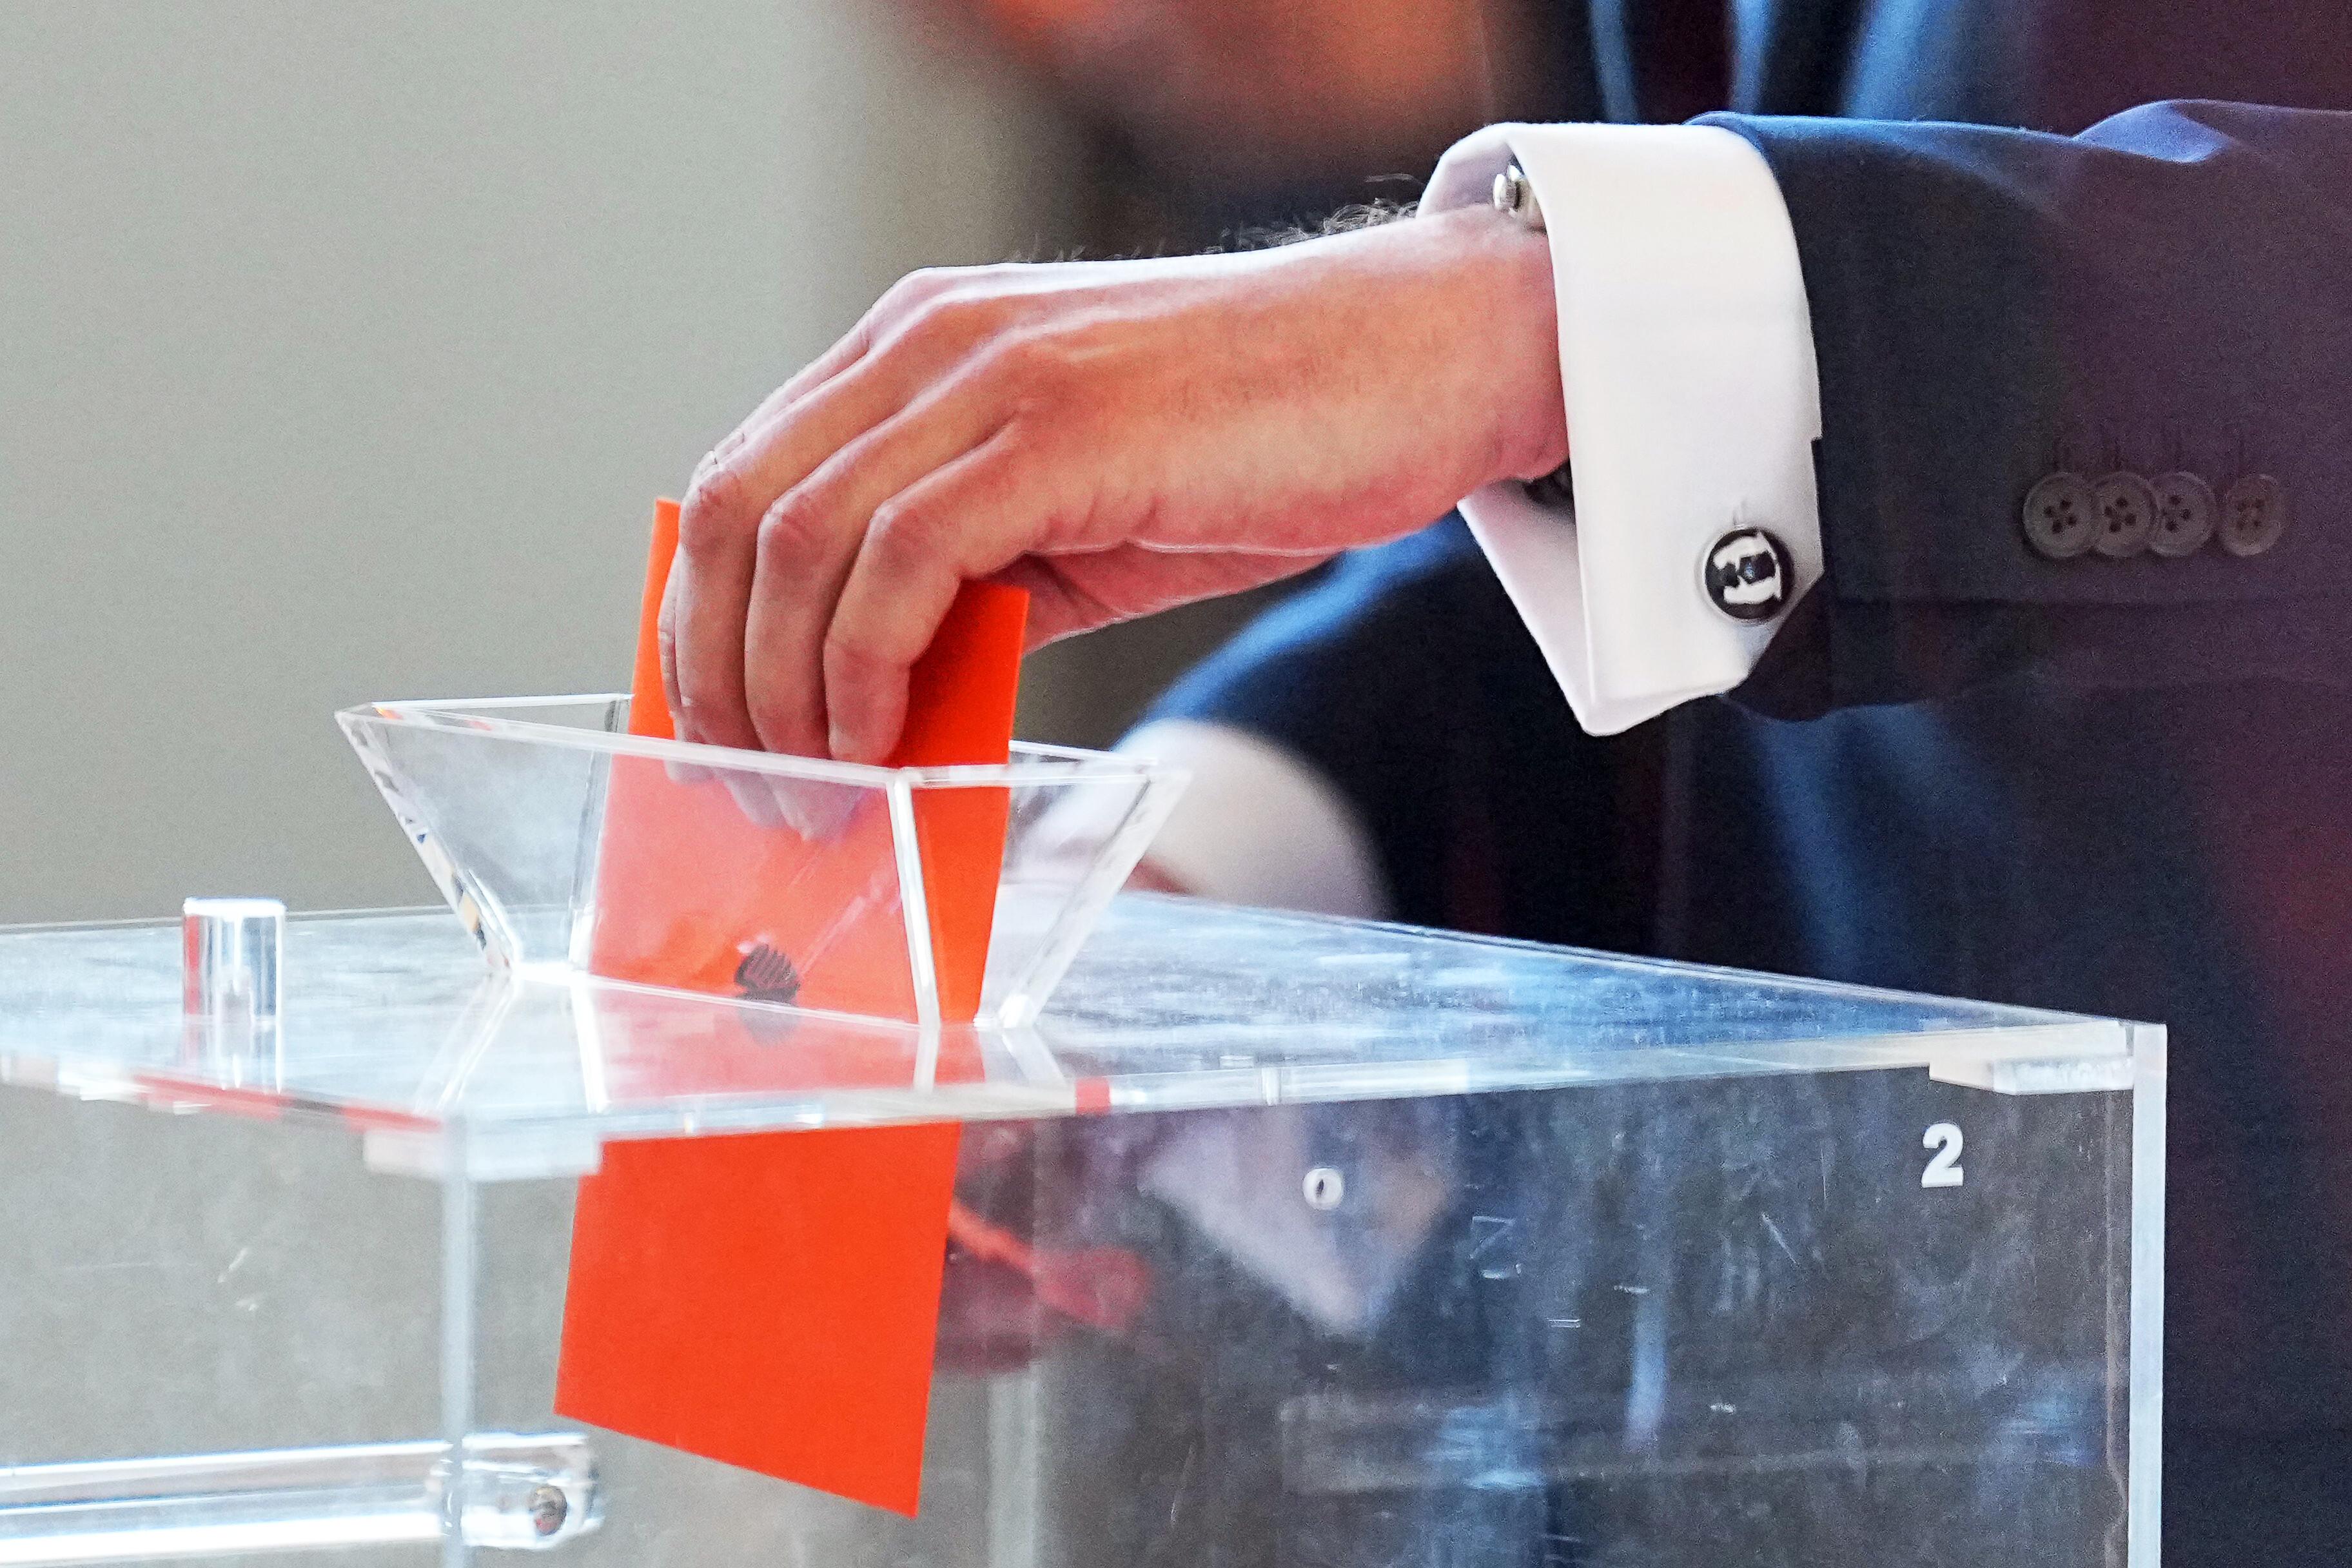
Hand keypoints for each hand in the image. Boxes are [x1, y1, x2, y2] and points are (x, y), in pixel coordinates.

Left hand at [662, 204, 1565, 762]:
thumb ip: (981, 578)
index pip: (743, 477)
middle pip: (731, 507)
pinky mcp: (1056, 427)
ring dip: (780, 692)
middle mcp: (930, 342)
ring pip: (795, 539)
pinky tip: (881, 744)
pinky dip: (862, 668)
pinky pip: (899, 560)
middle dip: (715, 669)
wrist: (1427, 358)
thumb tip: (889, 694)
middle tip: (746, 785)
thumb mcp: (1084, 512)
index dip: (703, 615)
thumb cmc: (1268, 442)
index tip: (719, 728)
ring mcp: (988, 375)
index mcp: (922, 347)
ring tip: (815, 790)